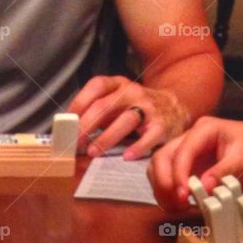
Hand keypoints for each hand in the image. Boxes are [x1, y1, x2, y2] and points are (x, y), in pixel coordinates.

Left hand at [69, 77, 189, 158]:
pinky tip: (126, 157)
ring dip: (107, 137)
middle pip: (105, 105)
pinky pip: (149, 137)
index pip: (96, 87)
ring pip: (126, 120)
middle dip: (86, 125)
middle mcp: (133, 92)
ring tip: (93, 152)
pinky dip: (138, 148)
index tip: (67, 123)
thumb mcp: (117, 103)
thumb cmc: (137, 109)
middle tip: (75, 143)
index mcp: (118, 85)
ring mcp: (149, 108)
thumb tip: (69, 131)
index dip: (79, 103)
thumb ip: (96, 113)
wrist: (176, 108)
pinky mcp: (162, 125)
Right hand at [148, 116, 242, 211]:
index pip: (181, 152)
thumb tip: (203, 188)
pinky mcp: (190, 170)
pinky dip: (170, 196)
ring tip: (178, 208)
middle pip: (162, 159)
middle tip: (176, 204)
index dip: (177, 175)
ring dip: (163, 191)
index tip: (183, 197)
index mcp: (204, 130)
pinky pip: (170, 182)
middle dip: (163, 183)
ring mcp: (189, 156)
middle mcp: (191, 140)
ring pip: (160, 171)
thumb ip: (223, 173)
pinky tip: (182, 207)